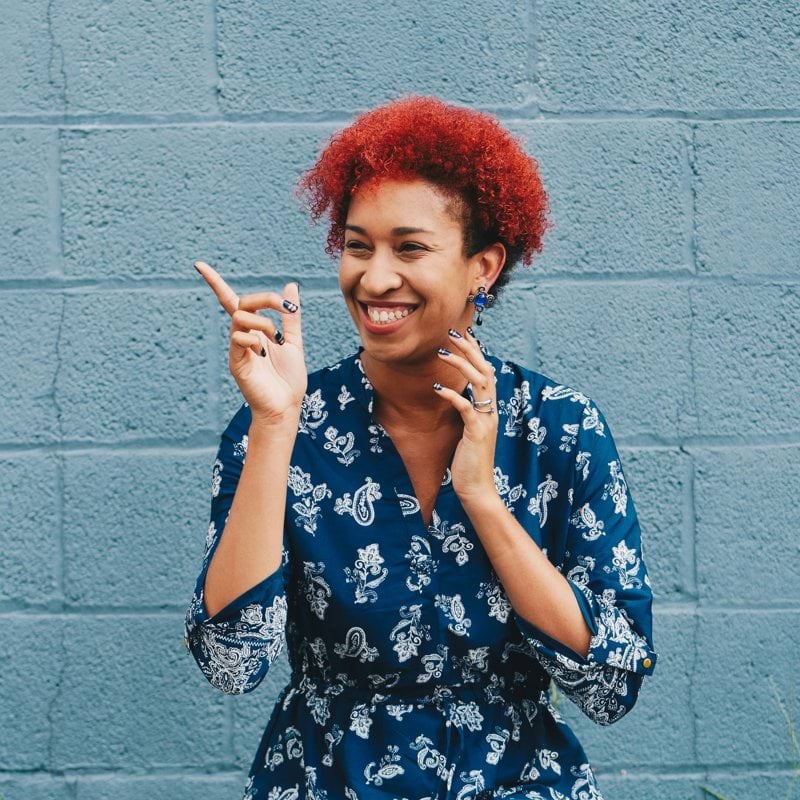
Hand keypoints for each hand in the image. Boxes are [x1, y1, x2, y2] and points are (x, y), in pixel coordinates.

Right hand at [193, 261, 306, 424]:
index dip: (215, 283)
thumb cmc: (289, 379)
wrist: (286, 407)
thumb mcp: (294, 341)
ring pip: (240, 317)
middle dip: (265, 299)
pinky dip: (254, 339)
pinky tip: (264, 353)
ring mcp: (237, 349)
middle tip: (286, 308)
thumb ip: (291, 316)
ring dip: (263, 322)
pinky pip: (238, 339)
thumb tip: (291, 286)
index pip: (232, 301)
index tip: (198, 264)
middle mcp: (242, 337)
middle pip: (241, 303)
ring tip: (276, 340)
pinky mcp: (236, 363)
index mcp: (255, 331)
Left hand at [434, 328, 498, 501]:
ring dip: (461, 364)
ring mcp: (486, 421)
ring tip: (443, 352)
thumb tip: (458, 396)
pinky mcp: (477, 433)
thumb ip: (467, 413)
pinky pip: (466, 408)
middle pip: (485, 370)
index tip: (463, 334)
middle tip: (453, 332)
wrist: (477, 488)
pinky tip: (438, 388)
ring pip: (479, 383)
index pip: (486, 372)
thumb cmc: (469, 461)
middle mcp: (491, 411)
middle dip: (470, 349)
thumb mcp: (468, 431)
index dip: (476, 352)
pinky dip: (453, 396)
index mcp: (490, 409)